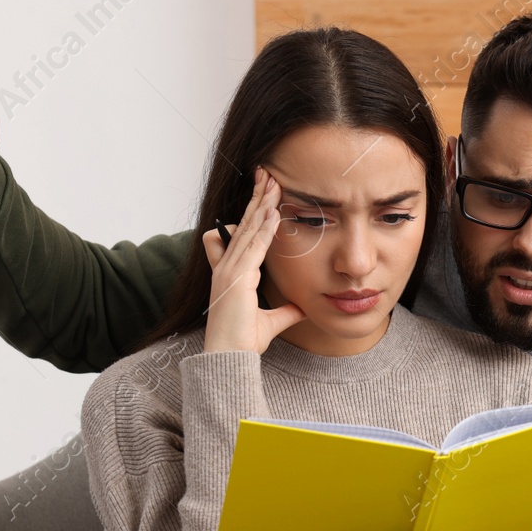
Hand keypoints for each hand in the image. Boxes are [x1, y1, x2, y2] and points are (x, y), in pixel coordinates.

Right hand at [202, 168, 305, 353]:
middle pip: (245, 223)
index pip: (245, 233)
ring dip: (262, 204)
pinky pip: (254, 247)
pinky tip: (274, 213)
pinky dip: (264, 229)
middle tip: (268, 173)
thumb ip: (286, 312)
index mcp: (232, 272)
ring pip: (249, 229)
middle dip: (258, 197)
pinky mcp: (237, 278)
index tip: (266, 192)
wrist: (229, 357)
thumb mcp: (272, 322)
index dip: (255, 211)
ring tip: (273, 182)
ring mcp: (230, 270)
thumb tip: (303, 308)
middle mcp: (228, 266)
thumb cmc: (243, 341)